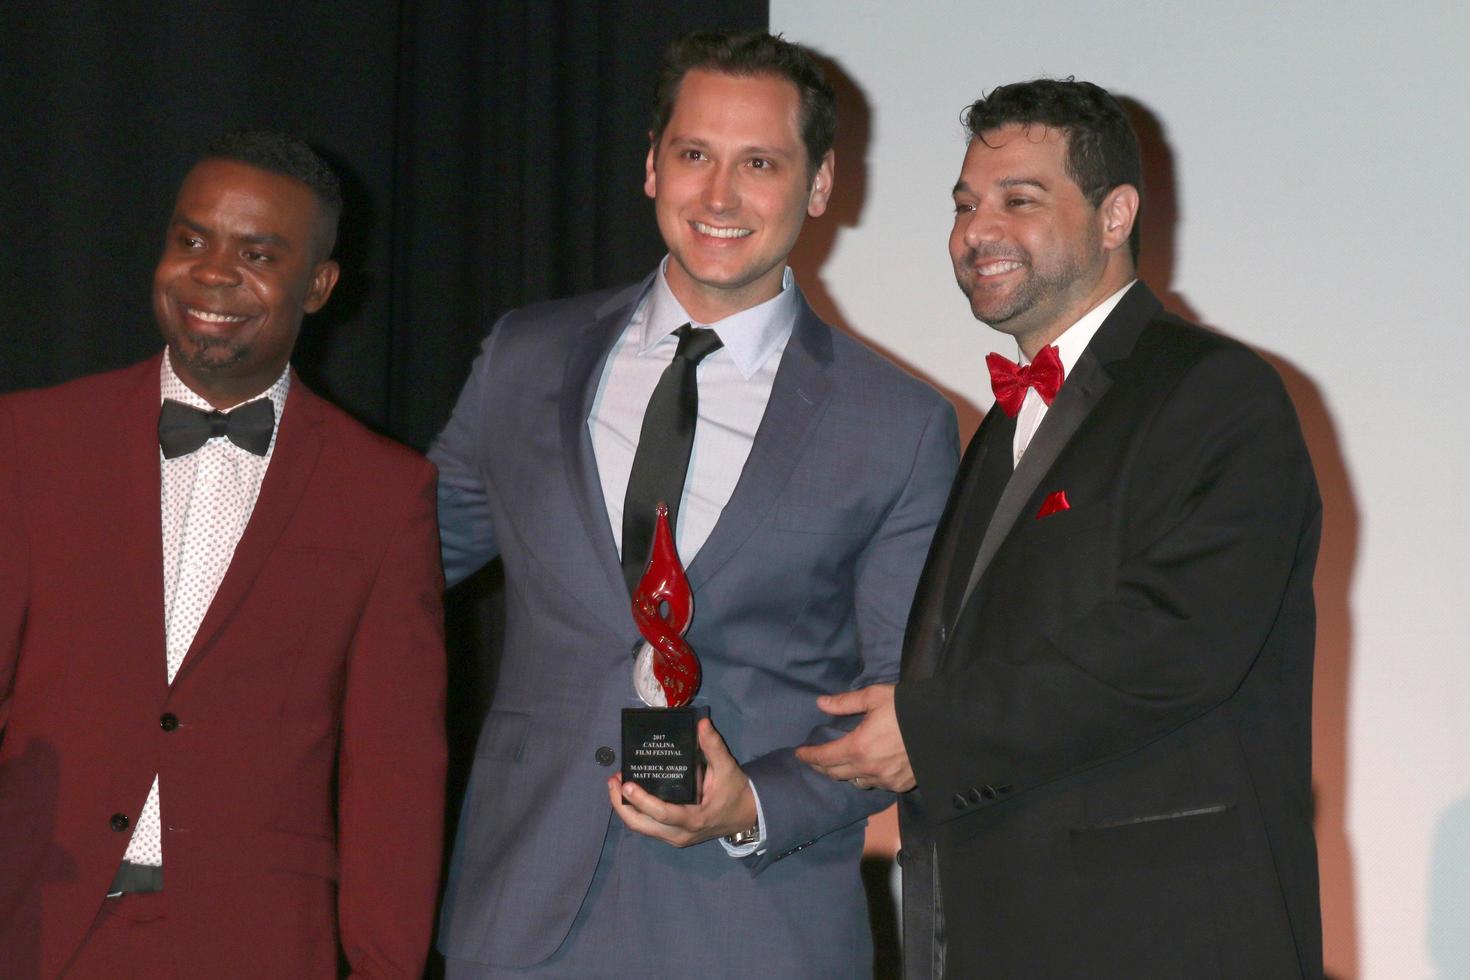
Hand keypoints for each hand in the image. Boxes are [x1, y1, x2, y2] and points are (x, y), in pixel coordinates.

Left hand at [608, 718, 758, 847]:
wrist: (746, 815)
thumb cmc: (735, 791)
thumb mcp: (727, 767)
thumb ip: (713, 746)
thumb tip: (701, 723)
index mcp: (694, 818)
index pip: (662, 813)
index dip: (642, 800)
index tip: (626, 784)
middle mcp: (680, 833)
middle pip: (641, 825)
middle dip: (621, 804)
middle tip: (614, 780)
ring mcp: (674, 838)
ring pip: (640, 828)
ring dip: (624, 808)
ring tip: (616, 784)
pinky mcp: (671, 836)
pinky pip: (647, 827)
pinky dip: (634, 812)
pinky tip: (629, 793)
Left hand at [794, 684, 915, 792]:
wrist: (945, 726)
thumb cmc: (907, 707)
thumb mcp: (874, 697)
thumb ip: (845, 702)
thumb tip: (820, 703)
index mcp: (858, 747)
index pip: (824, 757)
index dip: (809, 756)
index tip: (799, 754)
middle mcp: (868, 769)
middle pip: (835, 774)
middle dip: (821, 767)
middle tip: (814, 760)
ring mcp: (885, 780)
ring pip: (856, 782)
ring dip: (845, 774)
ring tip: (841, 764)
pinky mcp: (900, 785)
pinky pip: (876, 785)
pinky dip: (868, 777)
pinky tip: (868, 768)